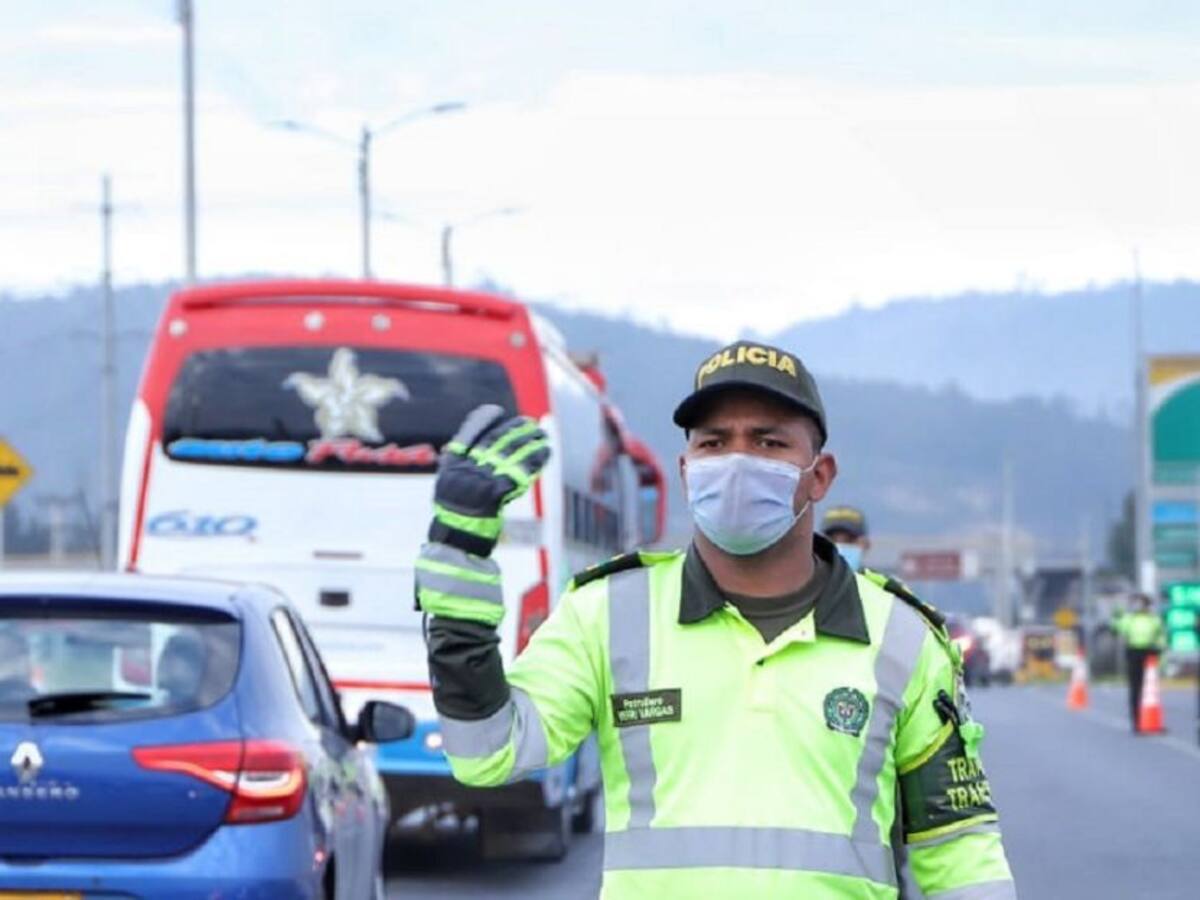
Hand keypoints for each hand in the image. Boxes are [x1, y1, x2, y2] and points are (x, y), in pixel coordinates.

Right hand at [428, 404, 550, 555]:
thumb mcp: (451, 484)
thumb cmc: (456, 515)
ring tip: (542, 435)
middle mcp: (466, 468)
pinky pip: (521, 471)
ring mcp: (481, 479)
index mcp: (453, 464)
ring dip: (529, 442)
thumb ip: (463, 462)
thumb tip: (481, 442)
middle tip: (529, 423)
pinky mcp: (497, 492)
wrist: (457, 540)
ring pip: (510, 452)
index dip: (484, 420)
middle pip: (494, 440)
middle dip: (514, 429)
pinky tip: (545, 453)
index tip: (497, 412)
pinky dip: (535, 460)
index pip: (469, 433)